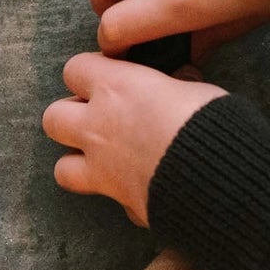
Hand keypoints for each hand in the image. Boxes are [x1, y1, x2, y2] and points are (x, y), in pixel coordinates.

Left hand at [43, 53, 226, 224]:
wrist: (216, 174)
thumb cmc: (208, 121)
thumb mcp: (195, 87)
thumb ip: (175, 84)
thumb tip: (180, 81)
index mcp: (116, 87)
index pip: (75, 68)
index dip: (89, 72)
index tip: (108, 77)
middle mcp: (99, 126)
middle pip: (53, 117)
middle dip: (70, 118)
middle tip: (99, 119)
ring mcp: (102, 167)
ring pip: (61, 167)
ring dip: (78, 162)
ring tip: (103, 158)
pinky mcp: (118, 201)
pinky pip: (104, 199)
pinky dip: (115, 196)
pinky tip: (133, 189)